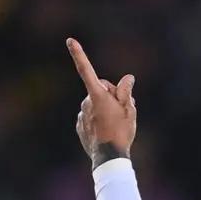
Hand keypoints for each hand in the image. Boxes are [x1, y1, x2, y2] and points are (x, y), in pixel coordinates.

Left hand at [66, 37, 136, 167]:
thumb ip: (127, 92)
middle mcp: (86, 102)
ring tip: (114, 124)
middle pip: (100, 89)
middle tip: (122, 111)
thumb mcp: (130, 111)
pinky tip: (106, 131)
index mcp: (98, 96)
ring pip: (95, 103)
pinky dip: (98, 120)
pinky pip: (90, 116)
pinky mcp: (80, 125)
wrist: (108, 158)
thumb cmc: (121, 132)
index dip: (79, 54)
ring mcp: (81, 114)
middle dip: (111, 95)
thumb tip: (127, 78)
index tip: (70, 40)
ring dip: (105, 108)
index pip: (87, 70)